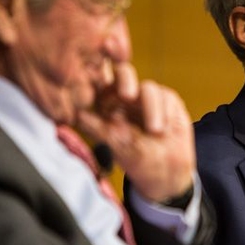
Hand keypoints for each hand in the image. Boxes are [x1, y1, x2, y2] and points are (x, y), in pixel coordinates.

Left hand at [77, 62, 194, 201]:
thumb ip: (96, 129)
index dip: (96, 72)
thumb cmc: (136, 161)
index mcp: (104, 104)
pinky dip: (165, 114)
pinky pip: (166, 98)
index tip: (100, 78)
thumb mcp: (114, 147)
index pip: (97, 80)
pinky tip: (165, 130)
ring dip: (151, 108)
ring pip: (148, 88)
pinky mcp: (166, 99)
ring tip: (156, 131)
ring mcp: (147, 96)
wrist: (168, 172)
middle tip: (128, 95)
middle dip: (125, 80)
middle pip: (123, 72)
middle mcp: (125, 96)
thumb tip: (75, 114)